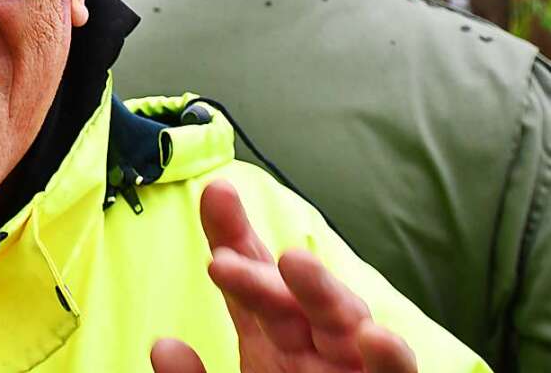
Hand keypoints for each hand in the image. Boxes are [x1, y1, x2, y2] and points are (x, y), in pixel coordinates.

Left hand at [151, 181, 416, 372]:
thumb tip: (162, 345)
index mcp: (276, 338)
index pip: (254, 278)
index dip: (234, 237)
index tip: (215, 195)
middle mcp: (315, 344)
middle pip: (291, 294)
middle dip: (262, 271)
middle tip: (225, 261)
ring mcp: (351, 366)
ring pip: (345, 318)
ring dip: (323, 291)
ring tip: (295, 264)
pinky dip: (388, 355)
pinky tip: (374, 335)